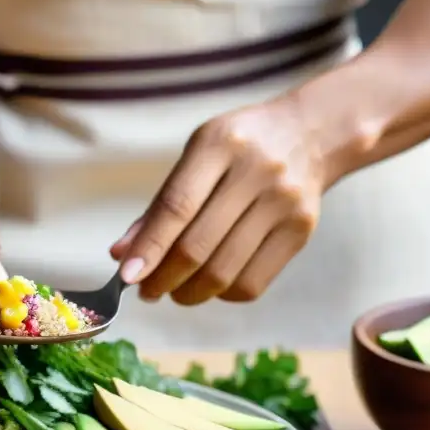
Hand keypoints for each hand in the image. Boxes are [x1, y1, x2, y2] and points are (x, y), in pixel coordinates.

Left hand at [111, 95, 327, 304]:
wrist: (309, 134)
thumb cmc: (237, 150)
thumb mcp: (196, 157)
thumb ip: (159, 206)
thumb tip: (121, 255)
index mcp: (218, 144)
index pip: (176, 206)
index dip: (148, 247)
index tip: (126, 278)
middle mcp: (255, 171)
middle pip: (198, 246)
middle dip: (163, 279)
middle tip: (147, 292)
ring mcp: (283, 202)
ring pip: (224, 272)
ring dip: (190, 293)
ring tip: (176, 291)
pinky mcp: (302, 230)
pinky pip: (252, 283)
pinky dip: (222, 294)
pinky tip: (213, 285)